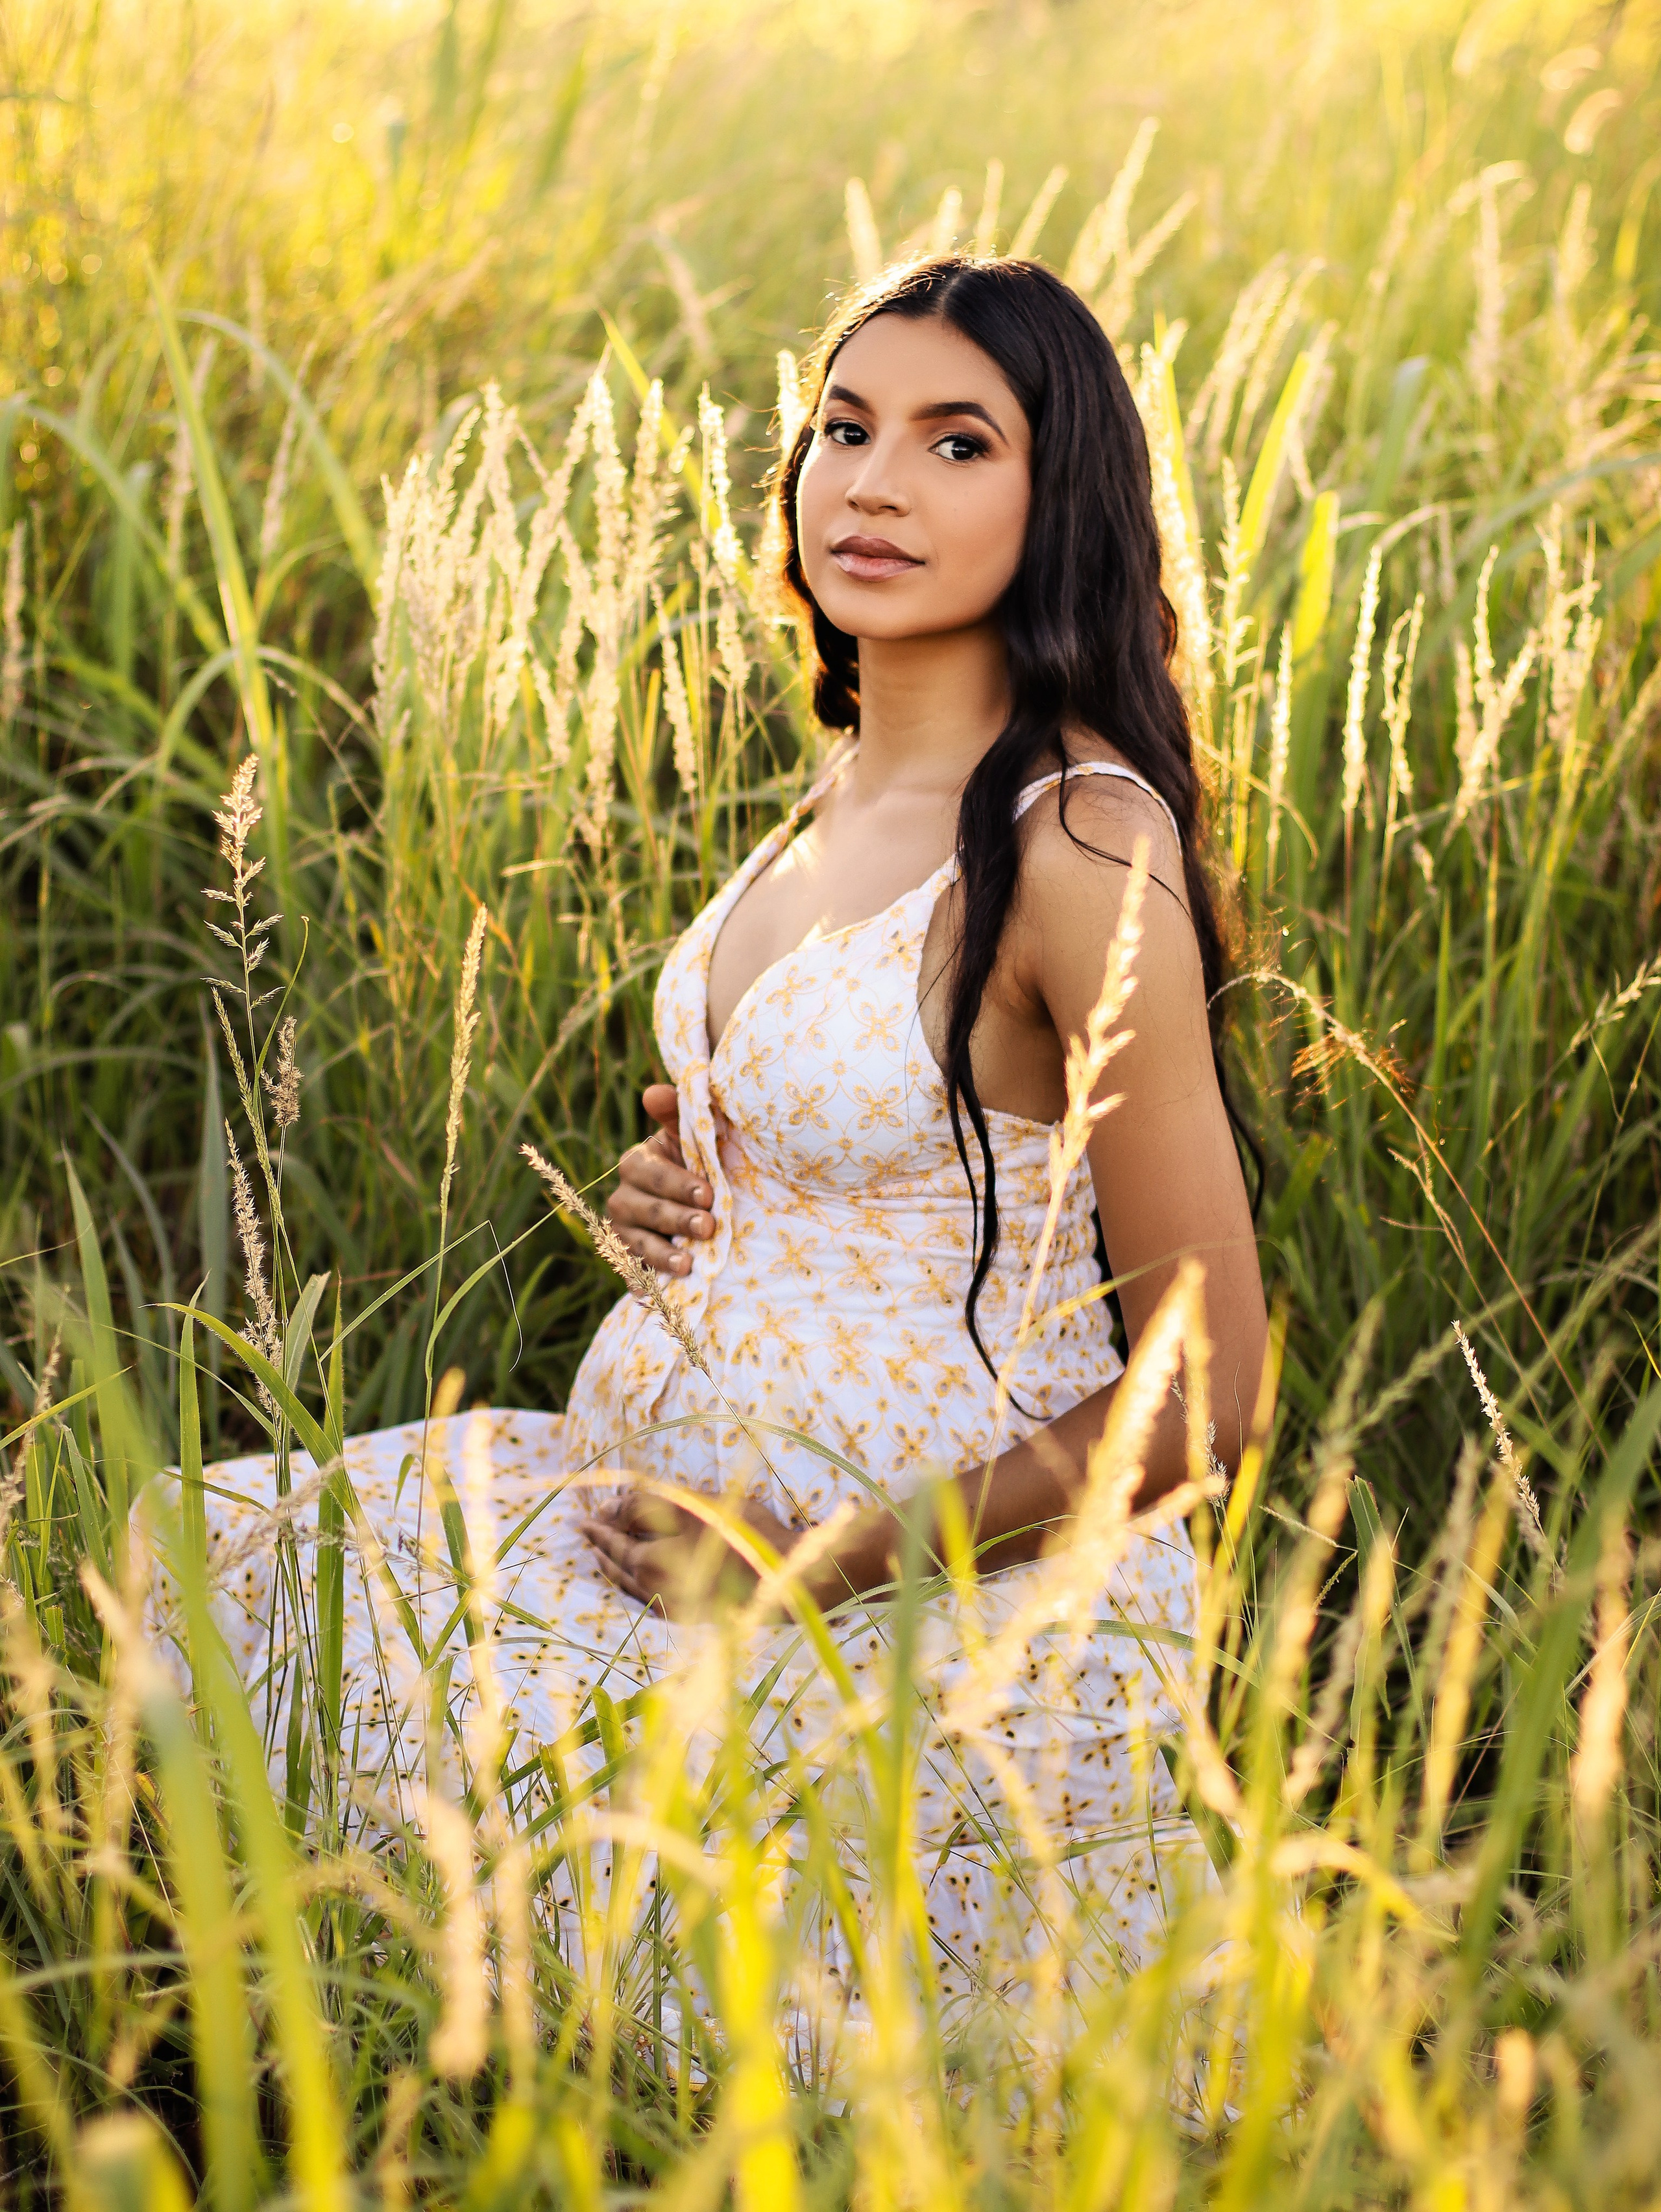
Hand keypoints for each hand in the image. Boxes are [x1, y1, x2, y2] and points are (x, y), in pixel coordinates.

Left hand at [578, 1487, 802, 1620]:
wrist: (785, 1579)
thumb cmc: (740, 1534)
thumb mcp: (691, 1504)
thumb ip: (646, 1503)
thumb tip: (612, 1505)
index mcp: (649, 1565)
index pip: (613, 1543)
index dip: (598, 1527)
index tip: (582, 1519)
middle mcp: (654, 1593)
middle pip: (617, 1568)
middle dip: (601, 1549)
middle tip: (588, 1534)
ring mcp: (672, 1609)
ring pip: (631, 1587)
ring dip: (615, 1567)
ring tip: (605, 1554)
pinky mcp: (691, 1616)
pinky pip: (649, 1598)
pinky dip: (635, 1581)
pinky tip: (641, 1573)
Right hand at [605, 1082, 715, 1277]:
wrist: (705, 1205)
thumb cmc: (701, 1164)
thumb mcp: (694, 1136)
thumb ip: (678, 1113)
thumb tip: (654, 1092)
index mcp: (637, 1163)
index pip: (648, 1172)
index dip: (677, 1183)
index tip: (708, 1194)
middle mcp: (624, 1197)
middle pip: (642, 1209)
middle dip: (676, 1218)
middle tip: (709, 1226)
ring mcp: (623, 1232)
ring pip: (634, 1243)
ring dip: (660, 1253)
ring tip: (688, 1263)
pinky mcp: (629, 1262)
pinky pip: (630, 1274)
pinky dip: (642, 1283)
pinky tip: (656, 1294)